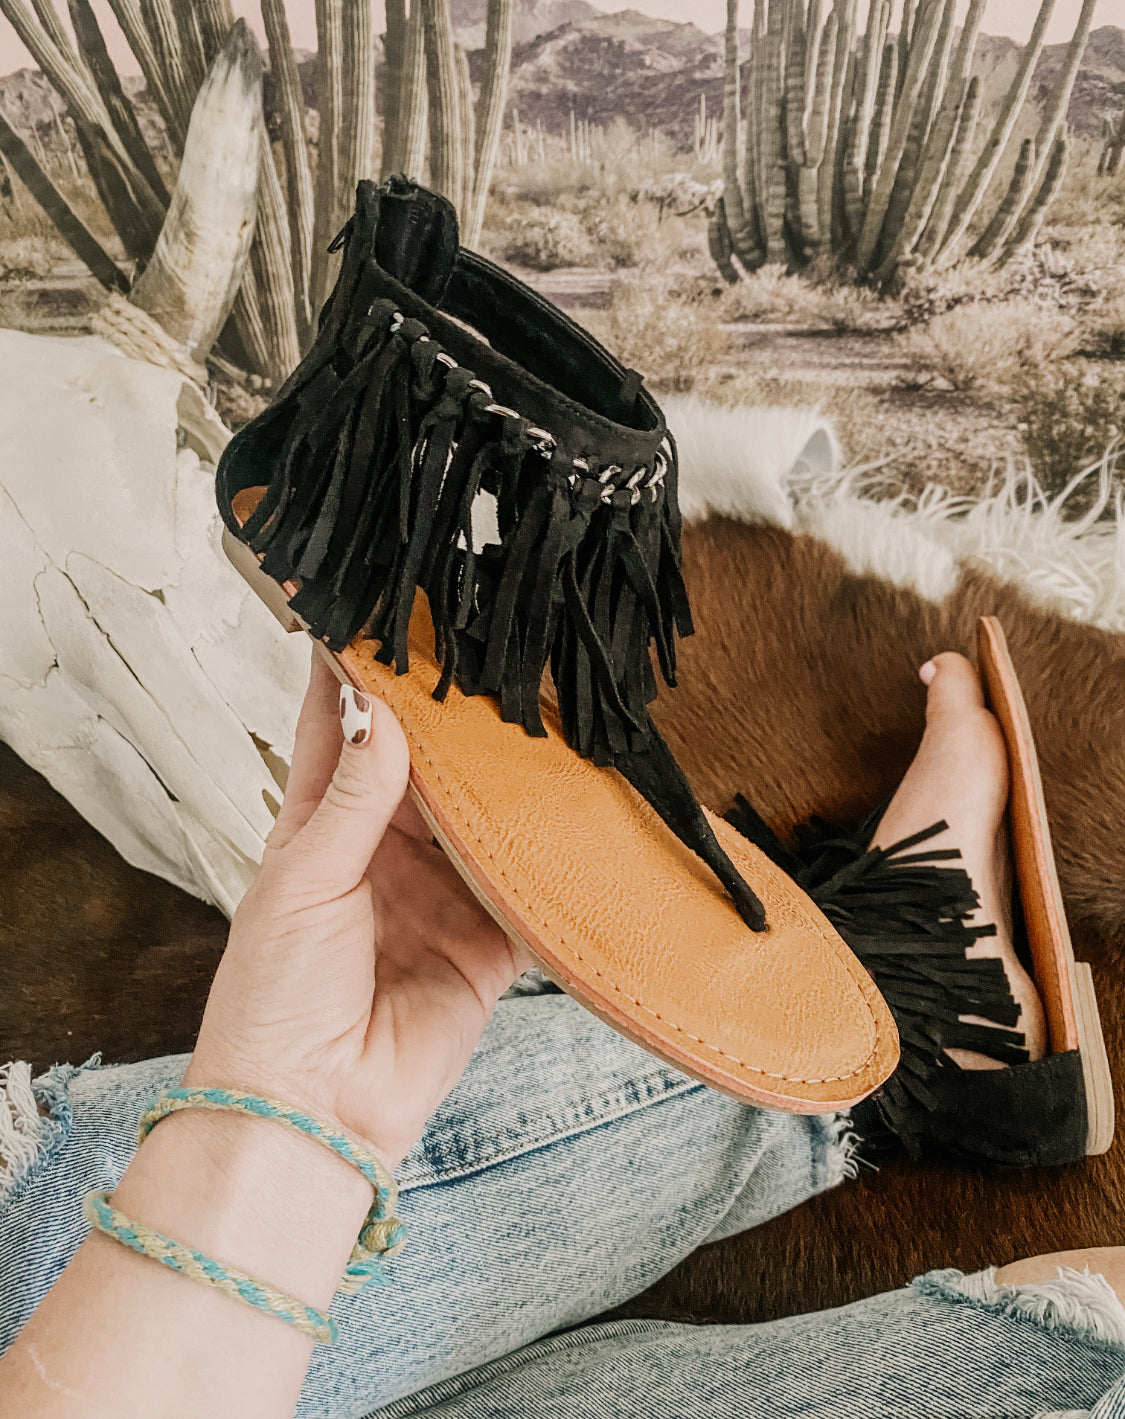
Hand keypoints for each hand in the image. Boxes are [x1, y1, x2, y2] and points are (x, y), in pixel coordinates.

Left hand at [183, 651, 529, 1168]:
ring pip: (481, 819)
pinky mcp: (487, 943)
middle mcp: (384, 855)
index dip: (357, 679)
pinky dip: (547, 857)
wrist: (313, 1110)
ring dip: (504, 780)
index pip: (340, 735)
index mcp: (320, 833)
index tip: (380, 617)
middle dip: (450, 720)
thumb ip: (353, 801)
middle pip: (424, 769)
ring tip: (534, 716)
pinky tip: (568, 811)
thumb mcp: (303, 882)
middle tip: (482, 656)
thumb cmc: (275, 1000)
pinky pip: (525, 889)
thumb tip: (381, 713)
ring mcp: (440, 896)